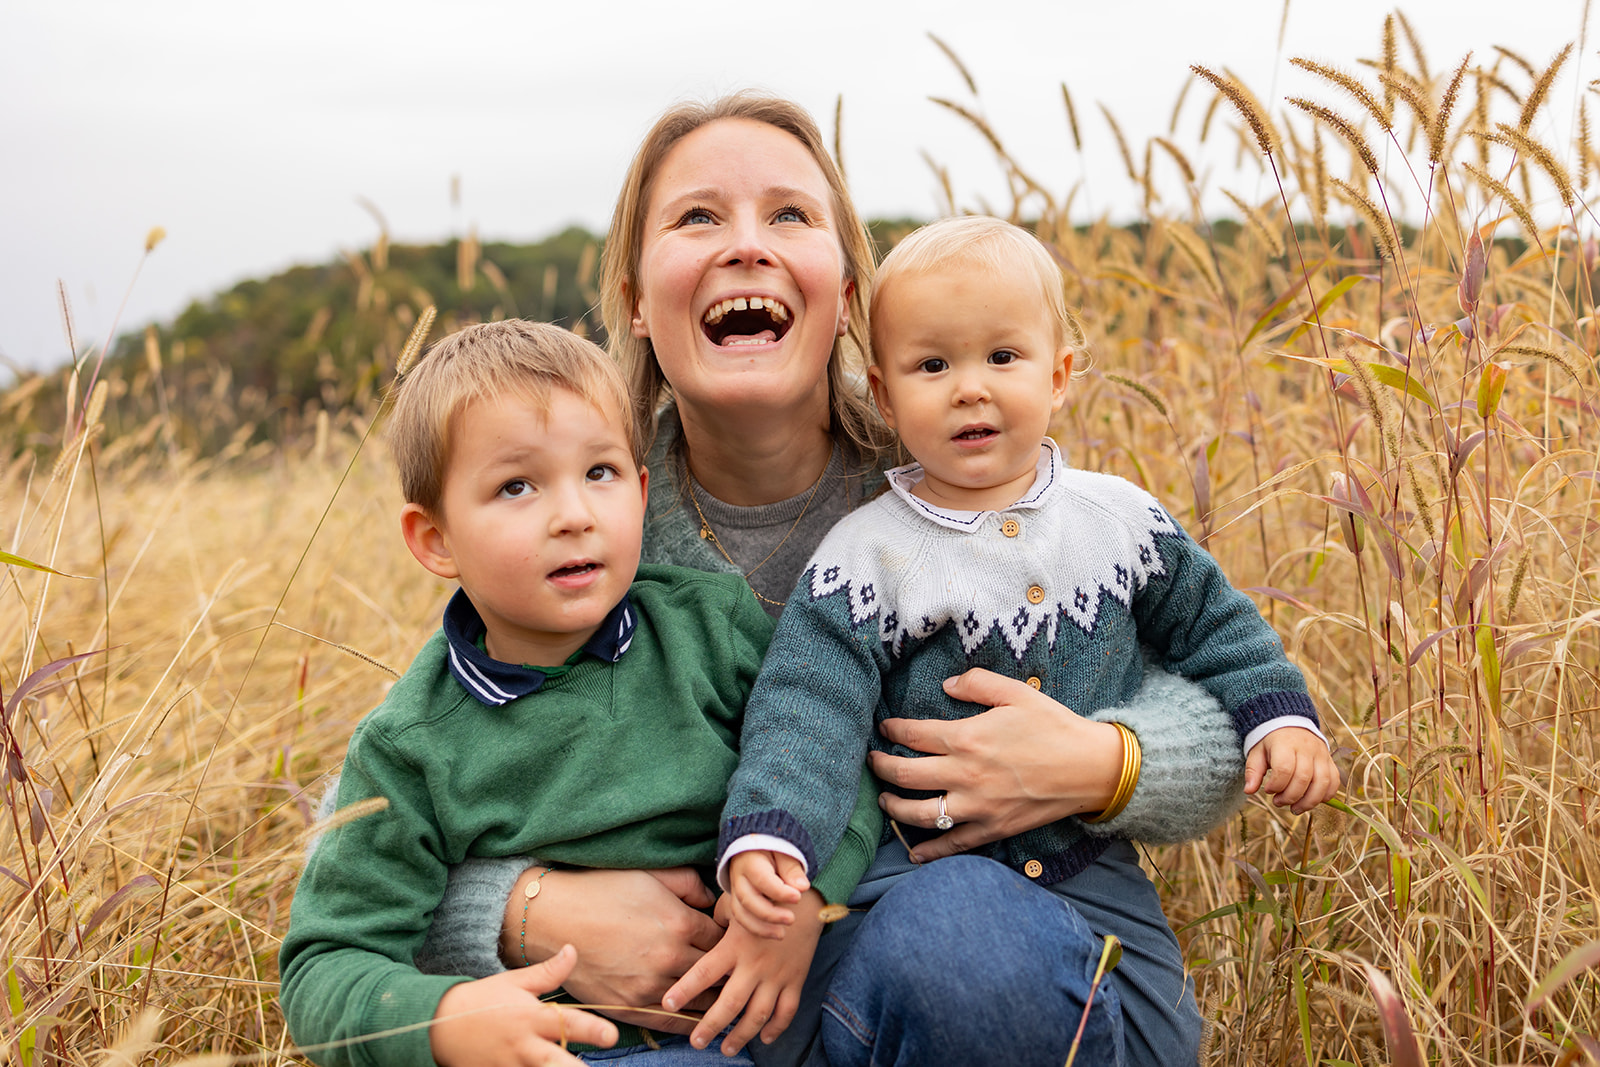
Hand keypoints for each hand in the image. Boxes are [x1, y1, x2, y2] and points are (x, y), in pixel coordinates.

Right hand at [431, 945, 618, 1065]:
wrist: (439, 1026)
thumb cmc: (484, 1001)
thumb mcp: (515, 982)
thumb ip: (548, 972)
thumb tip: (573, 950)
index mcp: (532, 1018)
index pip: (567, 1023)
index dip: (592, 1030)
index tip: (612, 1035)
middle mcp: (524, 1046)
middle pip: (557, 1064)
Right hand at [503, 867, 723, 1034]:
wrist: (550, 918)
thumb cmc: (600, 889)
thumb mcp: (649, 874)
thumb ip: (688, 884)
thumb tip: (712, 899)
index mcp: (680, 922)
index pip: (723, 938)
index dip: (730, 939)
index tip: (733, 941)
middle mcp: (670, 957)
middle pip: (716, 972)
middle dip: (727, 970)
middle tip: (738, 972)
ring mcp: (649, 986)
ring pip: (699, 1000)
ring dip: (713, 999)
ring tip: (727, 999)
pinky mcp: (629, 1007)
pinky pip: (672, 1022)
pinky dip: (690, 1021)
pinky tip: (700, 1021)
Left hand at [663, 890, 824, 1055]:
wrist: (804, 898)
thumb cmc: (763, 899)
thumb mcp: (735, 904)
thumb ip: (714, 921)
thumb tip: (698, 934)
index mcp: (734, 946)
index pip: (704, 971)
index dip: (685, 989)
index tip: (668, 1004)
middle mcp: (754, 964)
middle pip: (730, 1003)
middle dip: (710, 1026)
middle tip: (696, 1042)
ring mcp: (776, 975)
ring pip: (758, 1014)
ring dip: (741, 1035)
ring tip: (726, 1049)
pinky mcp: (795, 979)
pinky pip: (786, 1010)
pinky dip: (776, 1028)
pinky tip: (765, 1038)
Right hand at [728, 850, 808, 938]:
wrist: (753, 847)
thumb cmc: (773, 849)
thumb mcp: (784, 850)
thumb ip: (792, 868)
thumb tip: (802, 887)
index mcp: (750, 861)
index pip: (762, 879)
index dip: (780, 891)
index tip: (798, 897)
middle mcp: (738, 877)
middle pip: (748, 899)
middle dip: (770, 914)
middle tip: (791, 919)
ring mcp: (735, 890)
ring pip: (741, 913)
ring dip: (760, 928)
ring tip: (781, 934)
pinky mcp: (736, 901)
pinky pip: (741, 918)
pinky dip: (755, 929)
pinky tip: (773, 933)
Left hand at [868, 668, 1121, 862]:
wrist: (1090, 768)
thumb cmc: (1054, 726)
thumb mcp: (1016, 692)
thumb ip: (977, 683)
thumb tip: (947, 685)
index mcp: (967, 738)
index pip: (913, 735)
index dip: (892, 731)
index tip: (884, 729)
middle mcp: (965, 774)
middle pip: (905, 775)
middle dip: (881, 768)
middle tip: (873, 762)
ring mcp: (977, 806)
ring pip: (920, 813)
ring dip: (894, 807)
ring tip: (884, 799)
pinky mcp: (992, 828)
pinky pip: (953, 844)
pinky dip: (930, 852)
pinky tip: (914, 852)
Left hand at [1245, 727, 1340, 814]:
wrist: (1290, 723)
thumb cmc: (1271, 742)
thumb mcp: (1257, 752)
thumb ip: (1253, 771)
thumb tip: (1249, 791)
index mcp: (1285, 744)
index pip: (1284, 769)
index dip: (1276, 785)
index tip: (1268, 790)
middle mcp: (1306, 748)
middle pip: (1303, 778)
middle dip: (1290, 796)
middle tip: (1278, 802)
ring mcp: (1321, 754)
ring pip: (1322, 782)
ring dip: (1309, 801)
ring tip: (1295, 808)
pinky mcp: (1329, 761)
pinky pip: (1334, 781)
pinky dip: (1325, 795)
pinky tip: (1311, 801)